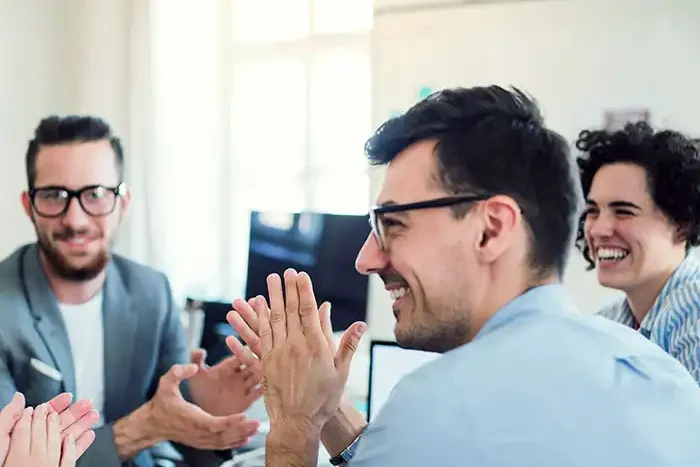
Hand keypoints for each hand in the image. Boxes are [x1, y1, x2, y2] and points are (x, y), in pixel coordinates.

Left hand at [0, 393, 97, 465]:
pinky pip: (71, 455)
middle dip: (76, 411)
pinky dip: (82, 445)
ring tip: (93, 415)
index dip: (57, 404)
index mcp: (24, 433)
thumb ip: (10, 417)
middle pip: (61, 423)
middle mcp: (37, 442)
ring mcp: (46, 455)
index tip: (68, 397)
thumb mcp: (0, 436)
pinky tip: (89, 436)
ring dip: (82, 424)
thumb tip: (18, 398)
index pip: (44, 414)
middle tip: (88, 403)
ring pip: (69, 436)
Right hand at [146, 362, 259, 449]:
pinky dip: (233, 443)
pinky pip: (219, 445)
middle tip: (256, 423)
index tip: (243, 416)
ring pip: (223, 442)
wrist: (153, 424)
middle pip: (223, 435)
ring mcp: (199, 439)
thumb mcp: (166, 383)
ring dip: (240, 436)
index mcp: (191, 417)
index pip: (213, 423)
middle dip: (241, 430)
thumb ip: (178, 372)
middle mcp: (197, 431)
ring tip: (255, 429)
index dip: (229, 422)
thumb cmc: (162, 403)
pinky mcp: (200, 442)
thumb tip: (194, 367)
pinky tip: (245, 439)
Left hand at [188, 349, 262, 415]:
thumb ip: (196, 361)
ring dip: (263, 372)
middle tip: (261, 356)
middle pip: (252, 363)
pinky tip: (268, 386)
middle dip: (256, 359)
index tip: (246, 345)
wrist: (205, 411)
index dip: (243, 350)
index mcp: (228, 366)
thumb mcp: (197, 375)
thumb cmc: (201, 390)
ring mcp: (245, 386)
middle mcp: (239, 374)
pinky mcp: (248, 399)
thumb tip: (199, 350)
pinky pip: (259, 393)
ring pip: (258, 376)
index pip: (239, 355)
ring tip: (268, 369)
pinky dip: (264, 389)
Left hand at [230, 269, 365, 435]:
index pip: (308, 310)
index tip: (301, 275)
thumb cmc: (323, 399)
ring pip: (274, 319)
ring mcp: (279, 352)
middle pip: (290, 310)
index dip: (304, 290)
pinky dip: (259, 318)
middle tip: (285, 272)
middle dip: (288, 288)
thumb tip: (361, 324)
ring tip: (271, 281)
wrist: (298, 422)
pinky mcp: (266, 362)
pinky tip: (257, 307)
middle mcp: (295, 345)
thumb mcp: (341, 372)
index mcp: (315, 345)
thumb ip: (348, 345)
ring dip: (272, 298)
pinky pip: (261, 335)